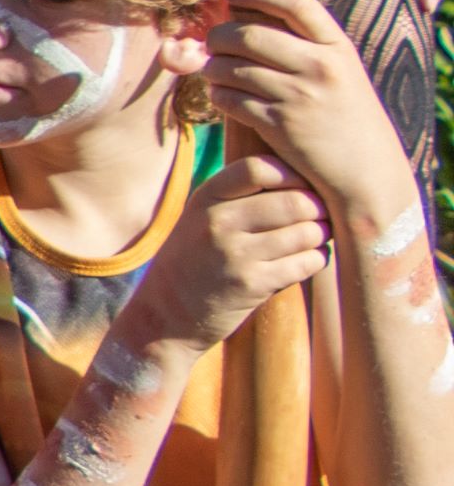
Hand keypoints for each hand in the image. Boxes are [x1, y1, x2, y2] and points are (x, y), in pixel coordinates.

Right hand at [128, 150, 332, 350]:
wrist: (164, 317)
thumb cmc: (192, 261)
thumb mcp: (199, 218)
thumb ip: (239, 196)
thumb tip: (304, 178)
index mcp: (205, 199)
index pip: (259, 168)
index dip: (292, 173)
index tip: (302, 185)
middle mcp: (218, 223)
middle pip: (295, 201)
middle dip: (318, 208)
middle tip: (321, 215)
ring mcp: (236, 255)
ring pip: (308, 232)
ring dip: (321, 234)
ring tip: (314, 238)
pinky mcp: (253, 285)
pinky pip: (308, 262)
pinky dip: (317, 258)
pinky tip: (307, 260)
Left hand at [198, 0, 415, 239]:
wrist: (364, 171)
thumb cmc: (344, 116)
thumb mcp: (339, 72)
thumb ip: (303, 45)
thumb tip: (247, 13)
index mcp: (337, 46)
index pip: (295, 1)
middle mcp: (319, 66)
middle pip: (249, 34)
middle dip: (219, 34)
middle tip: (211, 39)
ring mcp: (298, 95)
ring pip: (231, 67)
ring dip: (212, 66)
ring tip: (213, 68)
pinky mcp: (278, 125)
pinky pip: (229, 99)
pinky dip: (217, 93)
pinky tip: (220, 93)